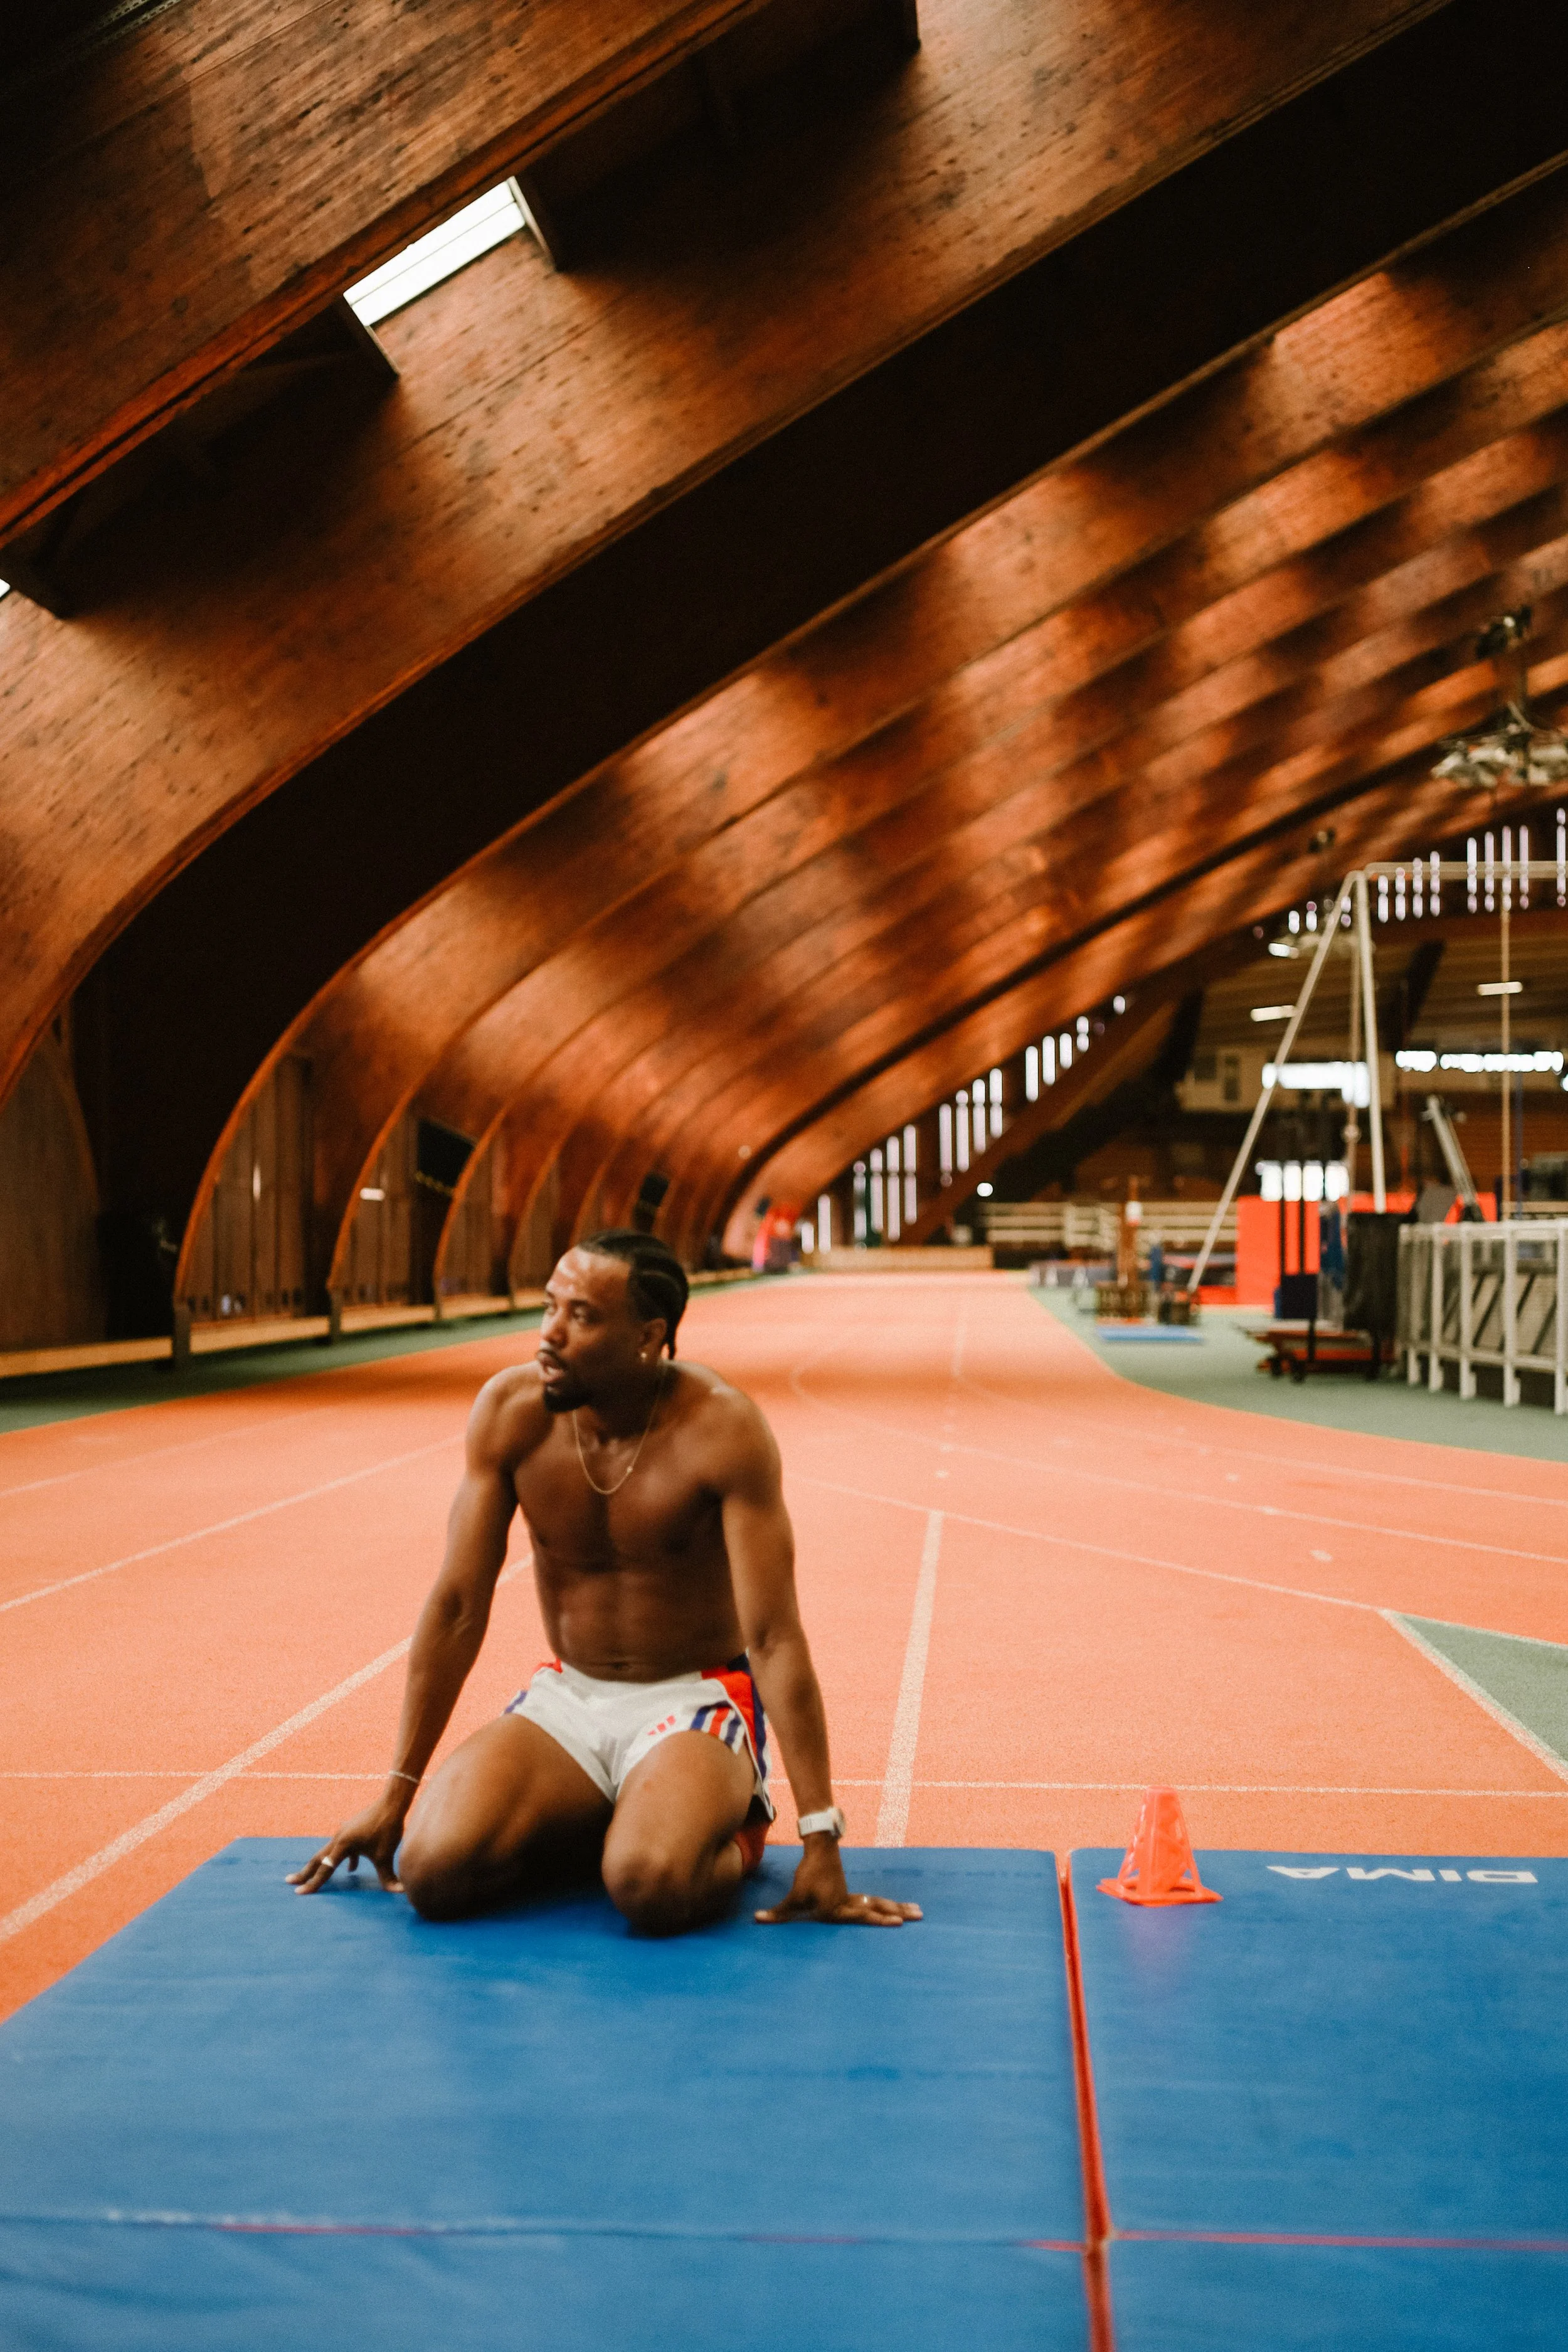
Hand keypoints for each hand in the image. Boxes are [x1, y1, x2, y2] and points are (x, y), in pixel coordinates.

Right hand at [286, 1794, 407, 1894]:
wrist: (392, 1803)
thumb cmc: (387, 1828)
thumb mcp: (385, 1855)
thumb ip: (388, 1876)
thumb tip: (401, 1892)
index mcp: (343, 1845)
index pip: (325, 1869)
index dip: (313, 1883)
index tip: (299, 1893)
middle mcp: (339, 1838)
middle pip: (318, 1858)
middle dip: (304, 1872)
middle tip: (289, 1881)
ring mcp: (344, 1832)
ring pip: (328, 1852)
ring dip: (319, 1865)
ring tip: (310, 1875)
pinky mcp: (351, 1830)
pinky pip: (342, 1848)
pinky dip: (342, 1859)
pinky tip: (352, 1869)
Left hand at [755, 1837, 921, 1926]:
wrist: (820, 1847)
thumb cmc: (808, 1874)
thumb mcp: (793, 1897)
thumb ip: (779, 1913)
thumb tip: (757, 1920)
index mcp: (839, 1908)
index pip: (861, 1918)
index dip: (879, 1920)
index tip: (897, 1922)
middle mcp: (850, 1903)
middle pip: (878, 1909)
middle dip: (897, 1913)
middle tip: (919, 1915)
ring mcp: (853, 1896)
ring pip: (879, 1903)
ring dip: (897, 1907)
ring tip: (918, 1911)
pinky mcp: (851, 1892)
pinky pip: (872, 1901)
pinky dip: (885, 1905)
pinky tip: (896, 1908)